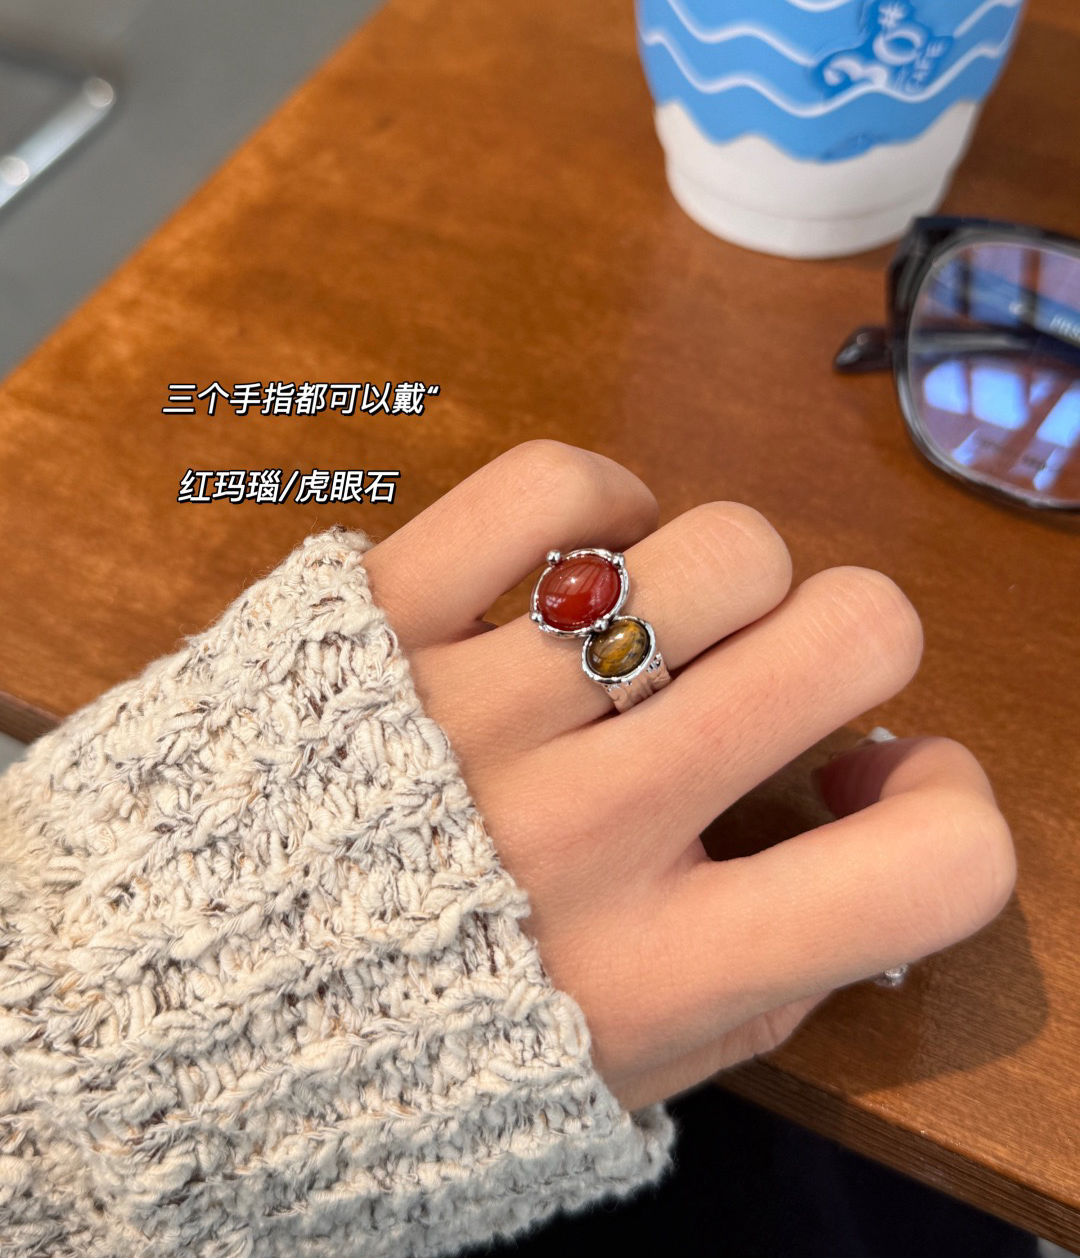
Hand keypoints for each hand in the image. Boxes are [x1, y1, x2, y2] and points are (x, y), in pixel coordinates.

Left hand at [361, 442, 1016, 1112]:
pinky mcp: (381, 617)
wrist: (165, 1006)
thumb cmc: (407, 1049)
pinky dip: (601, 502)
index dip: (954, 804)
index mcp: (655, 971)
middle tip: (770, 684)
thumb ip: (767, 979)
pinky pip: (555, 484)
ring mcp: (478, 708)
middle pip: (852, 633)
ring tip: (657, 631)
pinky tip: (580, 565)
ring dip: (724, 580)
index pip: (933, 862)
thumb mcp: (614, 1082)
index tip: (874, 789)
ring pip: (721, 544)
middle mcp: (583, 832)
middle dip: (854, 647)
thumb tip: (868, 812)